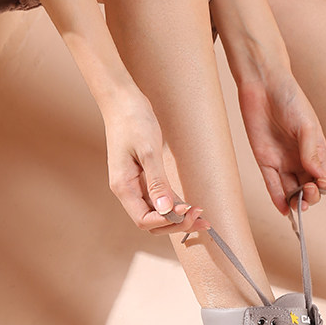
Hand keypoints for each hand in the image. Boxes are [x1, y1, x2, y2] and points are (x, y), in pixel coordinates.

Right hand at [102, 88, 207, 234]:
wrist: (122, 101)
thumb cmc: (133, 121)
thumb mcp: (149, 151)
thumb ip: (157, 183)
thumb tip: (166, 211)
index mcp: (123, 186)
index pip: (144, 220)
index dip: (167, 221)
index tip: (188, 210)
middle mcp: (127, 190)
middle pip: (151, 221)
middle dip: (176, 224)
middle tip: (201, 217)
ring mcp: (135, 185)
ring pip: (157, 213)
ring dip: (179, 218)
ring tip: (203, 217)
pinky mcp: (143, 177)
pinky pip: (160, 199)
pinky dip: (176, 205)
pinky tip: (191, 205)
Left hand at [238, 70, 325, 214]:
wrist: (263, 84)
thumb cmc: (290, 99)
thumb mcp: (306, 125)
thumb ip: (311, 151)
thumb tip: (319, 176)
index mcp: (316, 151)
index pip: (323, 177)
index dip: (323, 185)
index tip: (320, 183)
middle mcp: (300, 159)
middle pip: (309, 188)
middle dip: (310, 196)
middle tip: (308, 192)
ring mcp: (283, 161)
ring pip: (291, 190)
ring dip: (295, 202)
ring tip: (297, 205)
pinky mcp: (265, 161)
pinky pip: (272, 185)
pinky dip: (278, 199)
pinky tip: (283, 209)